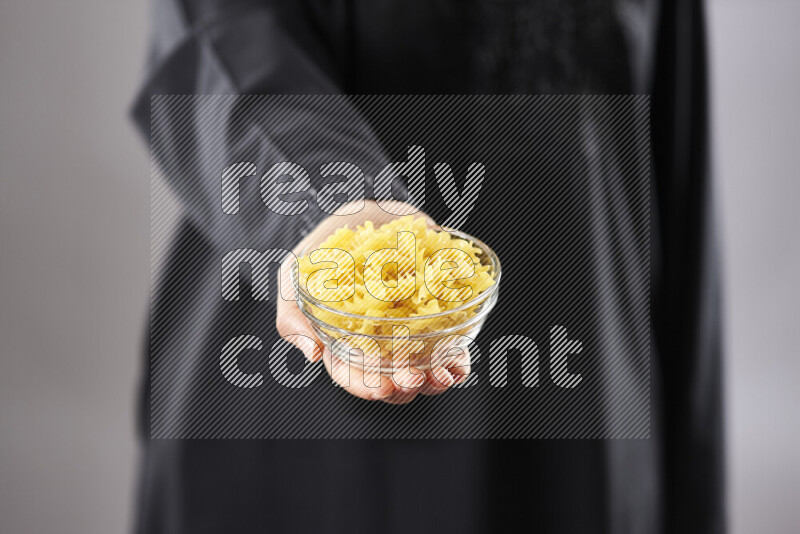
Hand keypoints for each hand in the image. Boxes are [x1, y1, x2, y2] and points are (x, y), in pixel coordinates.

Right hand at [275, 200, 469, 403]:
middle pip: (390, 379)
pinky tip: (460, 364)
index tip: (382, 387)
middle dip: (404, 385)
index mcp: (342, 341)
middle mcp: (376, 342)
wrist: (367, 214)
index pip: (352, 375)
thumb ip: (293, 314)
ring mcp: (406, 331)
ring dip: (434, 379)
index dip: (366, 386)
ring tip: (443, 375)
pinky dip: (456, 359)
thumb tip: (313, 354)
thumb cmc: (325, 247)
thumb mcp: (294, 274)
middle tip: (414, 379)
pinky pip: (447, 344)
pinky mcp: (432, 314)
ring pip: (421, 369)